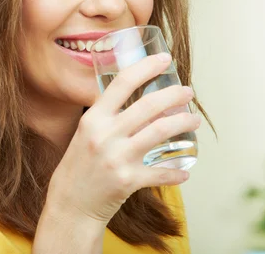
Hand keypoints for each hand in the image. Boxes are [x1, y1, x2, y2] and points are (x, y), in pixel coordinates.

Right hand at [46, 53, 200, 225]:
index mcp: (93, 118)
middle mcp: (105, 135)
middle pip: (148, 105)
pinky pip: (161, 173)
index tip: (165, 59)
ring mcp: (117, 158)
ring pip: (160, 132)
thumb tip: (135, 99)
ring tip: (194, 121)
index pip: (122, 83)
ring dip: (183, 123)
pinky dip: (176, 171)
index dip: (147, 67)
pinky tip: (185, 170)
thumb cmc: (79, 166)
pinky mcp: (128, 181)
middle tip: (188, 93)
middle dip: (175, 95)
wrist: (70, 205)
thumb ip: (106, 116)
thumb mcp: (86, 133)